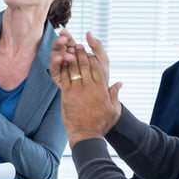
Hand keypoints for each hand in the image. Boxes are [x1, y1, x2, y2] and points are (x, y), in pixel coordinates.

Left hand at [52, 31, 122, 145]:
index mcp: (102, 89)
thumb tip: (119, 83)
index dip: (93, 56)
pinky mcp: (66, 94)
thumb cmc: (101, 124)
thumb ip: (115, 95)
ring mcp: (77, 90)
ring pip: (73, 69)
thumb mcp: (114, 110)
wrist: (86, 134)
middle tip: (77, 44)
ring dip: (70, 57)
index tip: (89, 49)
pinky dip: (62, 68)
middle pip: (85, 65)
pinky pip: (64, 77)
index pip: (98, 67)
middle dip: (80, 53)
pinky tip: (60, 61)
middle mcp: (90, 87)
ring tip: (68, 48)